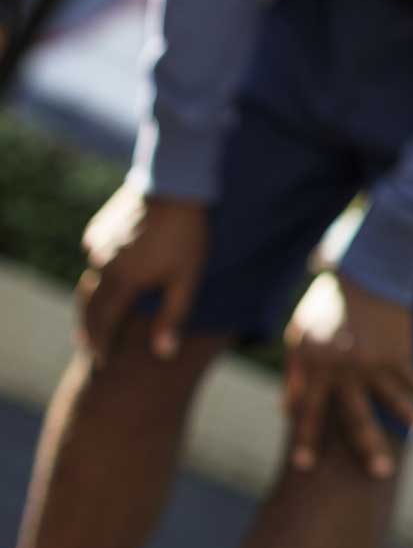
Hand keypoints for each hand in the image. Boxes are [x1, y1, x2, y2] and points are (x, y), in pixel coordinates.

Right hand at [76, 185, 207, 363]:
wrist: (174, 185)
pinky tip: (106, 281)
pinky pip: (96, 258)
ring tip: (97, 319)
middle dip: (90, 329)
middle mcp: (102, 265)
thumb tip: (164, 353)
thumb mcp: (187, 278)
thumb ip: (173, 316)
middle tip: (90, 348)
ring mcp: (97, 245)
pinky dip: (99, 273)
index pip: (103, 323)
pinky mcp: (98, 229)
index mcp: (122, 281)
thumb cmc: (187, 235)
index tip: (101, 362)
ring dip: (94, 301)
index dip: (101, 345)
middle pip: (90, 306)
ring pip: (91, 281)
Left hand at [283, 271, 412, 479]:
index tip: (304, 466)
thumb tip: (288, 409)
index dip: (304, 440)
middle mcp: (344, 369)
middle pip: (356, 419)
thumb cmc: (327, 304)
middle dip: (368, 449)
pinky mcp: (399, 353)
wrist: (367, 272)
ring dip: (408, 420)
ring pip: (393, 402)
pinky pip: (411, 379)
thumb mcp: (299, 333)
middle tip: (380, 474)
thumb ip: (294, 372)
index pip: (306, 412)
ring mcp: (375, 362)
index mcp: (314, 366)